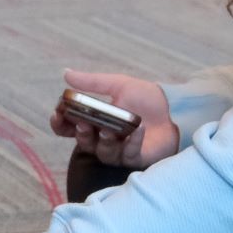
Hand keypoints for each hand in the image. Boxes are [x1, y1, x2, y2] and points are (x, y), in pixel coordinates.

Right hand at [50, 69, 179, 170]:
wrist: (174, 108)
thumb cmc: (145, 97)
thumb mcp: (118, 84)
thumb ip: (92, 82)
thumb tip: (66, 73)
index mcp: (94, 121)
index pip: (68, 127)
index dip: (60, 123)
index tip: (58, 113)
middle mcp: (102, 138)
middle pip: (83, 142)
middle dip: (81, 134)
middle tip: (83, 123)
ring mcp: (119, 151)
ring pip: (103, 152)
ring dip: (105, 142)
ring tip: (110, 130)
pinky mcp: (136, 159)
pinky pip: (129, 155)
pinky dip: (132, 143)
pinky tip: (138, 130)